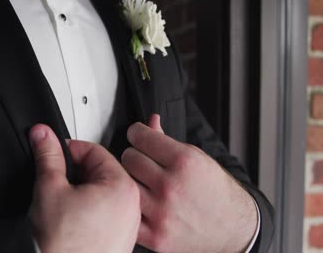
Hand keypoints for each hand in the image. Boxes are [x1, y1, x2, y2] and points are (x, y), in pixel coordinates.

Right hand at [28, 124, 140, 252]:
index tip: (56, 153)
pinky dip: (92, 209)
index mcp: (120, 187)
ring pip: (105, 192)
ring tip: (66, 203)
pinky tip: (75, 219)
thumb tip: (43, 135)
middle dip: (78, 171)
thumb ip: (47, 157)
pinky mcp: (122, 239)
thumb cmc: (62, 245)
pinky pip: (109, 212)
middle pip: (103, 171)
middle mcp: (132, 204)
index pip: (96, 151)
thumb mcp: (49, 190)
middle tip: (59, 180)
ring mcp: (129, 224)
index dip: (70, 149)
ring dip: (85, 190)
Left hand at [121, 115, 256, 252]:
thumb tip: (150, 121)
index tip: (137, 135)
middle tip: (143, 160)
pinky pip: (128, 212)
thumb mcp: (197, 158)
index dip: (137, 133)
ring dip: (131, 180)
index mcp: (184, 162)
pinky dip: (132, 206)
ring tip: (143, 181)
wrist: (232, 229)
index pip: (140, 137)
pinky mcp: (155, 236)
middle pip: (129, 158)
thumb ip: (167, 139)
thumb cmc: (216, 192)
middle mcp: (171, 186)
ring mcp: (161, 212)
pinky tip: (142, 202)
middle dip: (134, 155)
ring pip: (125, 183)